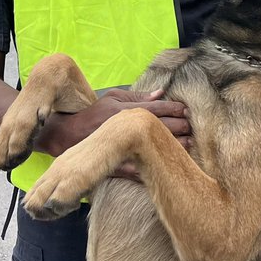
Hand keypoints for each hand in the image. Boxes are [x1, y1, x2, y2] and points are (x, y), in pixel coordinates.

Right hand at [39, 88, 191, 179]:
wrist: (67, 137)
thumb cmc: (93, 114)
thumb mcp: (113, 98)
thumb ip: (137, 96)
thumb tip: (160, 93)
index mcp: (124, 109)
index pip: (154, 107)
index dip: (173, 108)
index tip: (186, 110)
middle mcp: (123, 126)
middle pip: (158, 126)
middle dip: (179, 125)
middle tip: (192, 127)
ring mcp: (119, 146)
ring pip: (152, 147)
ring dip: (172, 145)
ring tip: (188, 144)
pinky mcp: (115, 164)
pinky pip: (137, 168)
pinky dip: (153, 166)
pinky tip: (167, 165)